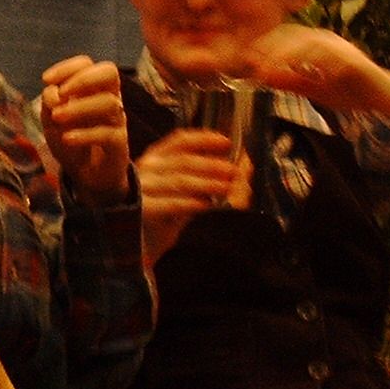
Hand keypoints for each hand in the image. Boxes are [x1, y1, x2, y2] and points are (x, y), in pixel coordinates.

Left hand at [39, 56, 132, 205]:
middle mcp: (109, 98)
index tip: (46, 80)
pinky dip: (85, 134)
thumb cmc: (71, 141)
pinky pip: (108, 133)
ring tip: (57, 118)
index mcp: (92, 89)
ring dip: (79, 108)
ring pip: (109, 102)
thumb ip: (49, 104)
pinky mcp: (119, 142)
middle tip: (62, 94)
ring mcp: (116, 120)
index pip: (86, 64)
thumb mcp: (51, 122)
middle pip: (109, 72)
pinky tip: (67, 138)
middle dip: (83, 79)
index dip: (67, 67)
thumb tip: (53, 93)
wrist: (86, 176)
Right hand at [137, 130, 249, 263]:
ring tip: (226, 187)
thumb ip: (219, 174)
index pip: (180, 141)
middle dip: (210, 165)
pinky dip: (190, 203)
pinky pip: (170, 204)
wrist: (154, 249)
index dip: (204, 139)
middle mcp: (147, 169)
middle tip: (232, 171)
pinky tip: (205, 205)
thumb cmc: (174, 216)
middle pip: (182, 160)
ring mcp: (143, 189)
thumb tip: (246, 162)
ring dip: (206, 183)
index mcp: (157, 158)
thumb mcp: (196, 190)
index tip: (225, 143)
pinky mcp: (143, 211)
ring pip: (179, 180)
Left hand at [230, 23, 388, 111]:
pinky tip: (292, 72)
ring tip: (264, 68)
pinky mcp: (351, 60)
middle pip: (291, 35)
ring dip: (282, 54)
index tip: (243, 58)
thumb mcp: (314, 89)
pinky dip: (306, 63)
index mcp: (316, 45)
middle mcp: (327, 40)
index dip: (263, 45)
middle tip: (247, 61)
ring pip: (306, 42)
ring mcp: (340, 48)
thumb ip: (290, 81)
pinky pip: (326, 57)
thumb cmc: (352, 92)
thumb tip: (263, 77)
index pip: (284, 37)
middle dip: (267, 46)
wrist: (385, 98)